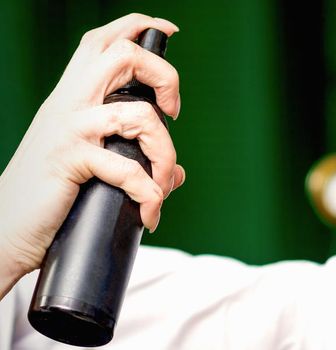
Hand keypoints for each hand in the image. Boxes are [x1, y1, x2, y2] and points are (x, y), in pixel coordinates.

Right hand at [0, 13, 182, 281]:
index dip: (139, 27)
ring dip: (165, 153)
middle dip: (165, 76)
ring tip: (161, 184)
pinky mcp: (69, 159)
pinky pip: (127, 167)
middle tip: (173, 112)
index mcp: (73, 96)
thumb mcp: (90, 167)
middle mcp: (70, 103)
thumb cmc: (49, 196)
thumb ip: (133, 160)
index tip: (169, 32)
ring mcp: (69, 129)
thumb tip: (175, 173)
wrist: (6, 229)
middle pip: (124, 56)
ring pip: (139, 115)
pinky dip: (148, 191)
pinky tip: (148, 209)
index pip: (103, 43)